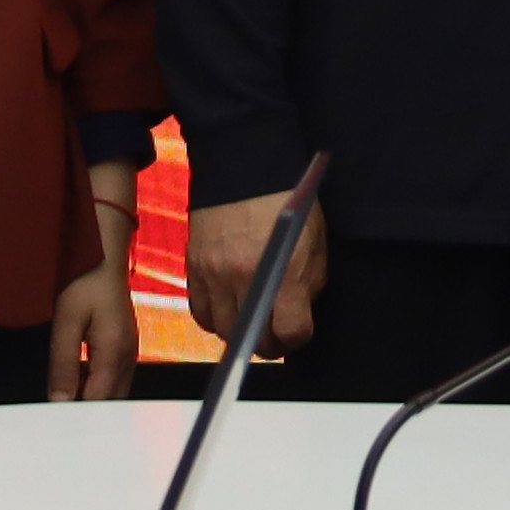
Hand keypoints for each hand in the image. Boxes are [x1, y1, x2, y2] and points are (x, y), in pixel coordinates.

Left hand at [49, 260, 140, 399]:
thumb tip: (60, 400)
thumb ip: (63, 364)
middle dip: (85, 410)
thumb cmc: (86, 282)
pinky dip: (98, 387)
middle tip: (59, 410)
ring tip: (67, 397)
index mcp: (114, 353)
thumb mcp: (66, 322)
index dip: (75, 413)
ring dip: (92, 399)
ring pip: (115, 394)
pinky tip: (80, 382)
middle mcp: (127, 358)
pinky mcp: (126, 349)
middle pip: (110, 402)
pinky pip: (116, 381)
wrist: (104, 259)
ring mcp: (130, 354)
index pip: (96, 400)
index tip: (55, 417)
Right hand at [183, 184, 326, 350]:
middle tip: (276, 335)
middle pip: (256, 340)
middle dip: (270, 344)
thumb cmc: (288, 201)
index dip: (298, 338)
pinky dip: (215, 317)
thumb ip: (309, 283)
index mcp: (285, 271)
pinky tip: (228, 309)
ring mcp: (215, 275)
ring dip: (241, 333)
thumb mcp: (315, 240)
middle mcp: (246, 279)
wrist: (245, 165)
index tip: (297, 333)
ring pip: (225, 331)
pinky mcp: (194, 267)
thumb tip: (298, 313)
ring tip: (252, 323)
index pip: (291, 332)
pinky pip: (200, 312)